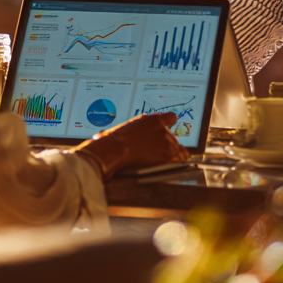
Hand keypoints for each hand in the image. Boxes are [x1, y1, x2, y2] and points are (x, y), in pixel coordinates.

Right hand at [74, 112, 188, 181]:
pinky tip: (173, 165)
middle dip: (165, 145)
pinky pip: (182, 156)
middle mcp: (162, 128)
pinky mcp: (170, 153)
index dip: (169, 126)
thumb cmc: (111, 141)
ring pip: (177, 148)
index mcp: (151, 120)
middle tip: (154, 154)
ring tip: (159, 161)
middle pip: (172, 137)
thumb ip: (119, 133)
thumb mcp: (114, 132)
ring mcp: (167, 141)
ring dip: (170, 154)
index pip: (171, 118)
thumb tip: (100, 137)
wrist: (116, 149)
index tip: (164, 132)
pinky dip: (178, 160)